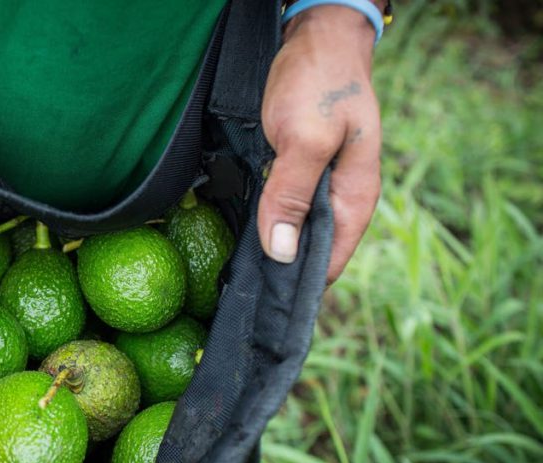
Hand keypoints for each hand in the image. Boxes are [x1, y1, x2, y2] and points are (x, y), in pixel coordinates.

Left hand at [258, 6, 382, 282]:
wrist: (318, 38)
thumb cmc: (319, 84)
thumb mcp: (304, 139)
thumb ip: (292, 194)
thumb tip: (282, 253)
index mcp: (354, 200)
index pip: (327, 265)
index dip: (294, 287)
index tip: (257, 304)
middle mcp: (339, 201)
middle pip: (308, 255)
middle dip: (276, 273)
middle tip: (232, 293)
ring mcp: (320, 188)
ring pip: (292, 234)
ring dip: (267, 249)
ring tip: (230, 273)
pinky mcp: (300, 173)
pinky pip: (282, 210)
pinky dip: (264, 222)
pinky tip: (238, 233)